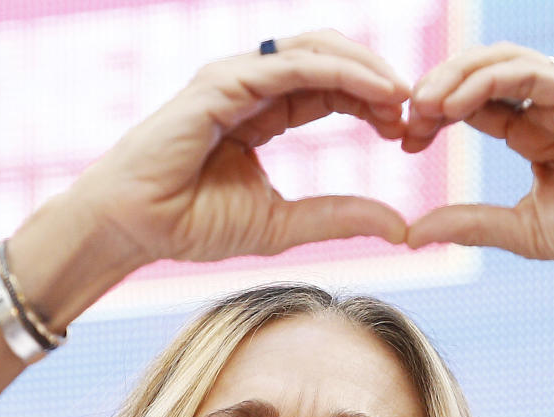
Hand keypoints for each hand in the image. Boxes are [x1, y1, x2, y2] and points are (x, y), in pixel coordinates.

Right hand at [68, 31, 408, 269]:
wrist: (135, 225)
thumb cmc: (192, 224)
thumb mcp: (285, 223)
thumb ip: (339, 217)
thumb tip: (402, 227)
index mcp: (265, 110)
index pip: (332, 90)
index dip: (374, 103)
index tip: (408, 132)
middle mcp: (253, 84)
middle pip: (332, 61)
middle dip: (379, 81)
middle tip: (418, 111)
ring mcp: (237, 76)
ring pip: (318, 51)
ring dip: (367, 70)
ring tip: (404, 97)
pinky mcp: (223, 81)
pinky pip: (293, 65)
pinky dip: (339, 73)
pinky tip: (374, 93)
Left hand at [403, 43, 553, 291]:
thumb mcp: (522, 230)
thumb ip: (470, 224)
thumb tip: (411, 234)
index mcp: (533, 135)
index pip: (473, 106)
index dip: (434, 114)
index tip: (403, 137)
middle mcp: (549, 108)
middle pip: (481, 76)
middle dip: (437, 89)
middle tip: (404, 115)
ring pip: (501, 63)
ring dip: (456, 77)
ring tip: (423, 103)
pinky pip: (530, 74)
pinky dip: (487, 82)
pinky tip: (456, 104)